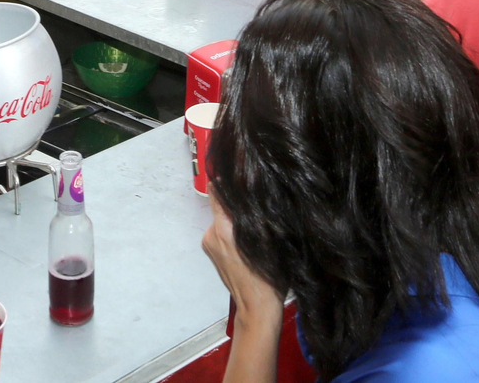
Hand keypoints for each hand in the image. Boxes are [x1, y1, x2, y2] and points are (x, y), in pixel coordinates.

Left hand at [201, 191, 284, 327]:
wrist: (256, 306)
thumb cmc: (268, 276)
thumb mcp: (270, 239)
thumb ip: (258, 215)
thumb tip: (254, 191)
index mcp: (224, 228)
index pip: (217, 192)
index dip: (227, 181)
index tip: (238, 172)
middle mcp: (211, 233)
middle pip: (222, 206)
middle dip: (236, 205)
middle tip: (256, 206)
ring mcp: (209, 244)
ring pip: (222, 221)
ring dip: (235, 221)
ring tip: (255, 229)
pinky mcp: (211, 253)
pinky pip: (221, 233)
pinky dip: (232, 232)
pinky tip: (247, 243)